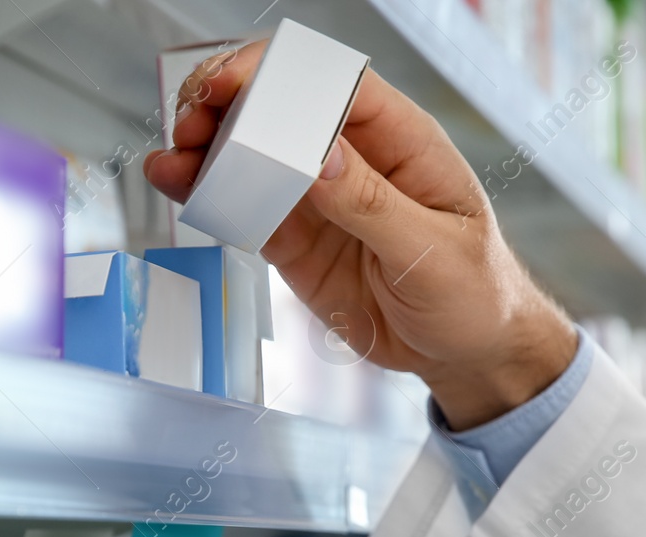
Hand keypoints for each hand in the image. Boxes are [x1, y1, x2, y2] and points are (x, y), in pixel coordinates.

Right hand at [145, 43, 576, 429]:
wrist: (465, 354)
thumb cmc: (474, 293)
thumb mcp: (433, 252)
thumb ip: (373, 204)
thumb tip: (319, 157)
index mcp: (401, 141)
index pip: (333, 84)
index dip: (278, 73)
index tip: (233, 84)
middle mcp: (353, 158)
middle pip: (280, 106)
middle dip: (229, 104)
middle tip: (191, 121)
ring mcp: (319, 198)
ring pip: (251, 154)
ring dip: (207, 146)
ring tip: (171, 157)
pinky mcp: (295, 240)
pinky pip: (244, 207)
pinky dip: (209, 194)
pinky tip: (177, 184)